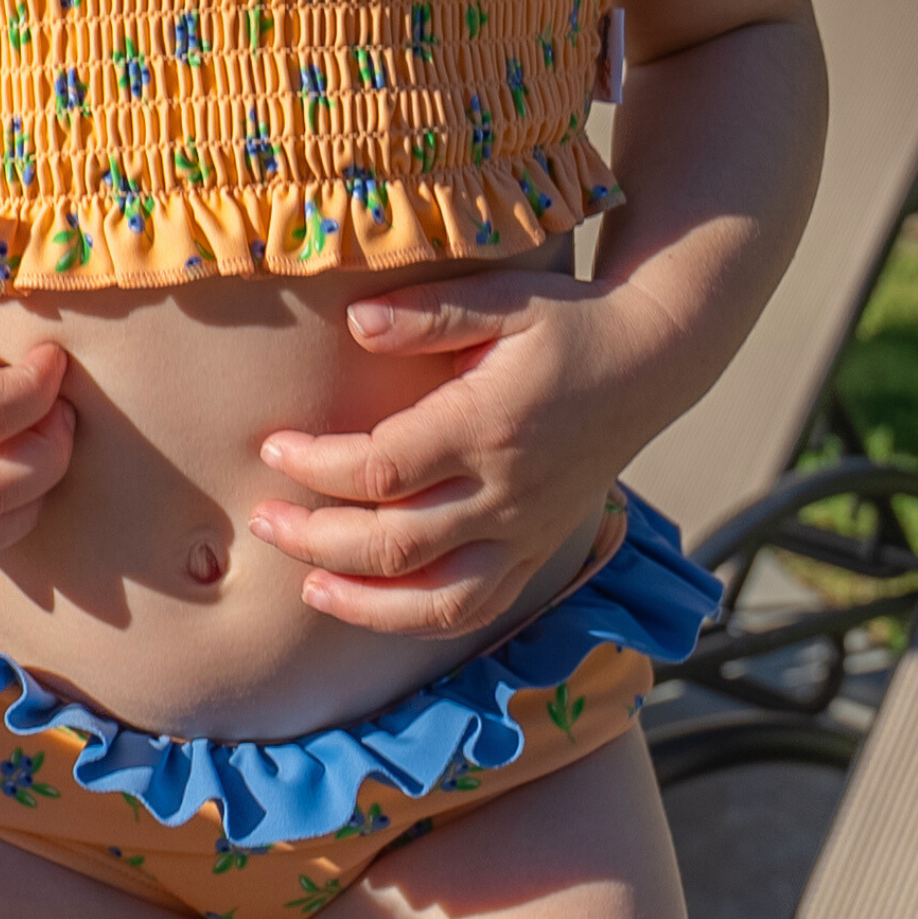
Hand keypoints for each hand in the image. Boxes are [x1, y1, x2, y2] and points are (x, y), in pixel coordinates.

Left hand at [246, 267, 675, 637]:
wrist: (654, 359)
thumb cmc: (570, 321)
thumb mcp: (505, 298)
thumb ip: (428, 312)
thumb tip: (354, 323)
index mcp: (487, 427)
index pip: (381, 470)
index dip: (316, 467)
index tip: (272, 448)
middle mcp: (507, 493)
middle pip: (395, 544)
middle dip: (317, 539)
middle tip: (263, 520)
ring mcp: (526, 532)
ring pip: (436, 600)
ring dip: (362, 603)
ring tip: (305, 587)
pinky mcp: (538, 550)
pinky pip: (475, 608)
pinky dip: (417, 620)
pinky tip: (372, 607)